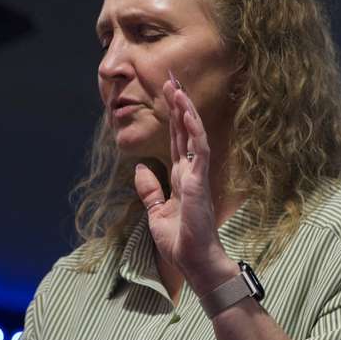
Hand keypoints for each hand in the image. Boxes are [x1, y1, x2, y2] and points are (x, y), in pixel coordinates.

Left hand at [133, 76, 234, 294]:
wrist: (194, 261)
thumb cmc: (181, 241)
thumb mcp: (156, 212)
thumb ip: (150, 190)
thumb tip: (140, 169)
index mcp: (182, 178)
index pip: (177, 141)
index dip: (174, 119)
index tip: (169, 95)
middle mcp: (191, 171)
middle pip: (185, 131)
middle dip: (179, 105)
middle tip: (173, 78)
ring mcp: (197, 174)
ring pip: (193, 134)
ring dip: (185, 110)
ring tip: (177, 87)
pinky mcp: (200, 180)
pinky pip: (198, 148)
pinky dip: (193, 128)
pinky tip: (187, 111)